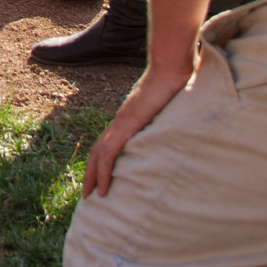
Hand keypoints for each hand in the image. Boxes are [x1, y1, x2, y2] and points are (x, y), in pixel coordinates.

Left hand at [82, 64, 191, 197]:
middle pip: (96, 151)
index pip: (108, 143)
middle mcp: (120, 122)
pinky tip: (103, 189)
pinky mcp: (126, 126)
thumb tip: (179, 127)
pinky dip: (103, 172)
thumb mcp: (169, 109)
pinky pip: (108, 153)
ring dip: (92, 176)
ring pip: (97, 155)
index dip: (101, 161)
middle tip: (87, 194)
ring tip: (91, 196)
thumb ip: (166, 119)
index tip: (100, 178)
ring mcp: (121, 123)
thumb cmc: (174, 85)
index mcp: (128, 119)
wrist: (170, 69)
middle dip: (90, 173)